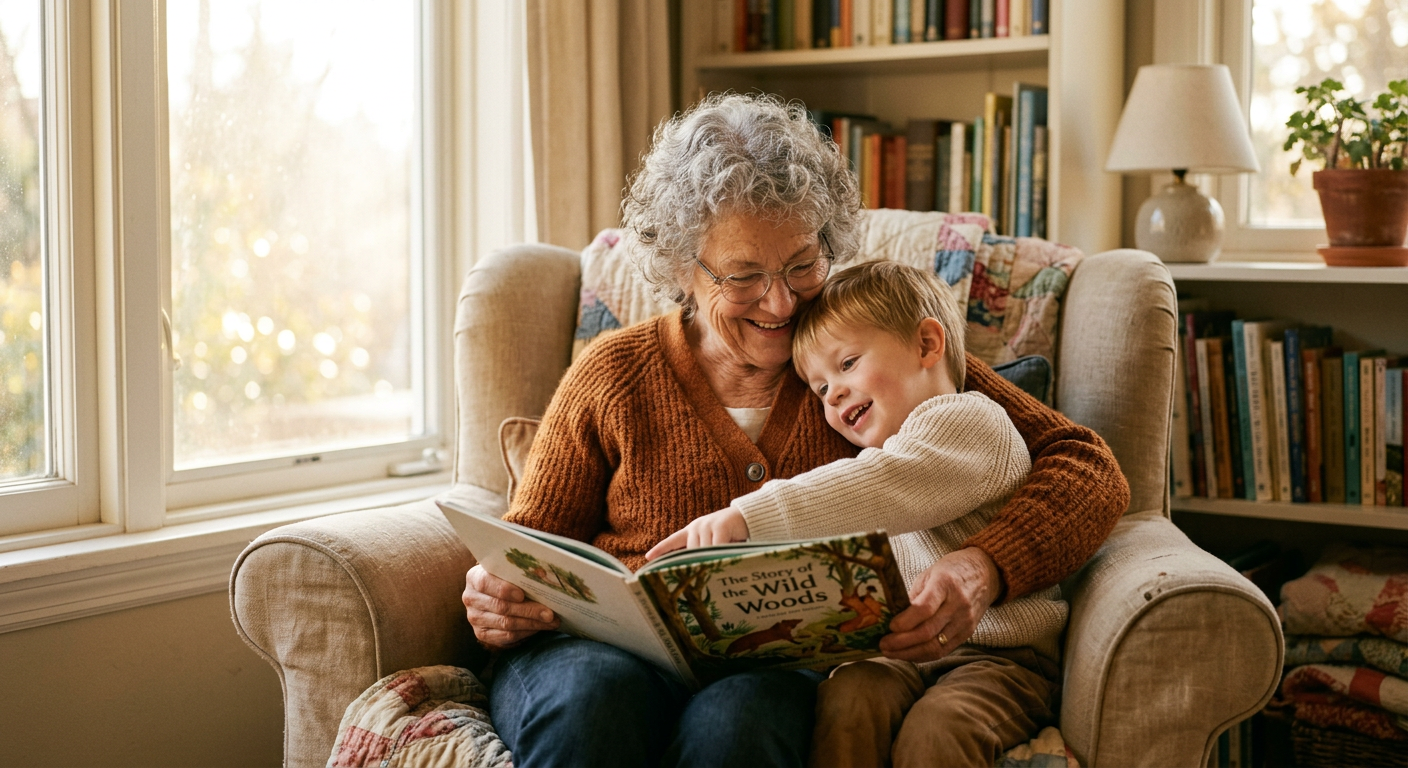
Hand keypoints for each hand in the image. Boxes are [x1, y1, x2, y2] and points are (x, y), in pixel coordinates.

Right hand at [462, 564, 558, 648]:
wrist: (493, 594)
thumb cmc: (506, 578)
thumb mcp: (509, 571)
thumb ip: (521, 572)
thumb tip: (543, 575)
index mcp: (474, 577)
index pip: (485, 583)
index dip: (504, 589)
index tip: (522, 594)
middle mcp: (471, 598)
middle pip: (501, 607)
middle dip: (529, 610)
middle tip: (550, 613)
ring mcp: (475, 618)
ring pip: (506, 624)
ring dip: (532, 623)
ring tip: (551, 622)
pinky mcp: (482, 634)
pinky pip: (506, 636)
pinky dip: (525, 632)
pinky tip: (539, 628)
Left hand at [644, 507, 749, 560]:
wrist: (747, 517)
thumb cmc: (730, 534)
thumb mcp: (713, 543)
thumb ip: (703, 551)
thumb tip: (694, 570)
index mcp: (692, 530)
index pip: (673, 540)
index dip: (660, 549)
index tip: (648, 558)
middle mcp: (696, 527)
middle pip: (691, 553)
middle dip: (696, 564)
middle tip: (702, 576)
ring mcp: (707, 525)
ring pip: (703, 551)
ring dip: (711, 560)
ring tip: (719, 565)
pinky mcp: (719, 527)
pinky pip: (716, 548)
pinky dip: (719, 556)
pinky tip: (722, 561)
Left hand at [879, 547, 1001, 661]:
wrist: (986, 573)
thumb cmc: (952, 570)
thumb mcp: (930, 574)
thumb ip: (914, 596)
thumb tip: (892, 617)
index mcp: (946, 583)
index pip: (924, 608)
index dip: (905, 621)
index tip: (889, 627)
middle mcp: (958, 604)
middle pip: (928, 631)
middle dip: (902, 642)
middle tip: (883, 645)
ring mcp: (965, 621)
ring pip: (936, 646)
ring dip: (910, 653)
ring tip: (891, 653)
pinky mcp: (968, 633)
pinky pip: (944, 650)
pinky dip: (923, 655)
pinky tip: (908, 654)